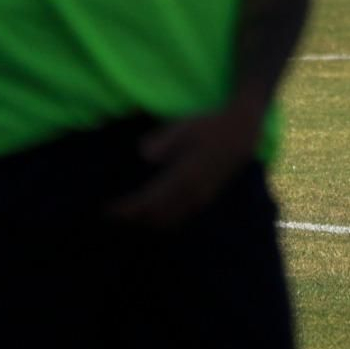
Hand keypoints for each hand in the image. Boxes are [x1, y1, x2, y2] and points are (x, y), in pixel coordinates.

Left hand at [108, 100, 264, 227]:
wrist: (243, 132)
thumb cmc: (211, 125)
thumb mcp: (185, 126)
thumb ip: (164, 141)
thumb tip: (143, 154)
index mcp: (184, 176)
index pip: (149, 201)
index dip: (127, 209)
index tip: (107, 210)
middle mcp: (192, 193)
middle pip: (156, 217)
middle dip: (133, 219)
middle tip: (113, 215)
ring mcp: (201, 198)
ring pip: (170, 221)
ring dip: (148, 222)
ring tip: (130, 217)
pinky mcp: (207, 199)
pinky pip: (181, 218)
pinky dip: (163, 220)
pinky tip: (154, 213)